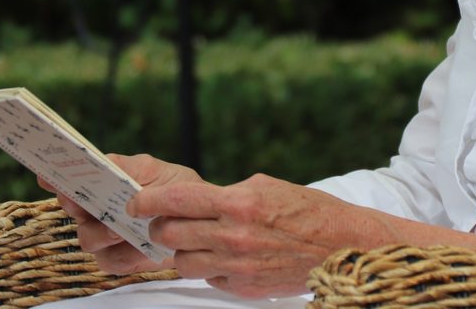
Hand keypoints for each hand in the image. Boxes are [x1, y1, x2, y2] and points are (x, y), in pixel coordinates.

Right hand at [39, 154, 201, 275]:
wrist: (198, 222)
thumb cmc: (177, 191)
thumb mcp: (159, 172)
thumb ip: (131, 168)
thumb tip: (107, 164)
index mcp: (105, 184)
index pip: (73, 179)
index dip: (56, 178)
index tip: (45, 175)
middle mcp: (97, 210)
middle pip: (73, 207)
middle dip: (75, 204)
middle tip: (81, 202)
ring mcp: (104, 236)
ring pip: (87, 237)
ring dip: (102, 233)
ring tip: (120, 230)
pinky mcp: (116, 260)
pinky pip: (109, 261)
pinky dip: (125, 255)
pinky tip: (141, 248)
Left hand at [128, 172, 385, 297]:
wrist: (340, 246)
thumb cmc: (306, 210)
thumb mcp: (265, 186)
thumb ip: (226, 194)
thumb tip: (193, 200)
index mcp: (238, 202)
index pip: (175, 201)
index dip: (147, 202)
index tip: (135, 203)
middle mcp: (233, 236)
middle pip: (169, 234)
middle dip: (161, 226)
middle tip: (167, 221)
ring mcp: (237, 266)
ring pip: (182, 261)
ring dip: (183, 249)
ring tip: (200, 239)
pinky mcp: (243, 288)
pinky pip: (207, 278)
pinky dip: (209, 267)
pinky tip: (226, 256)